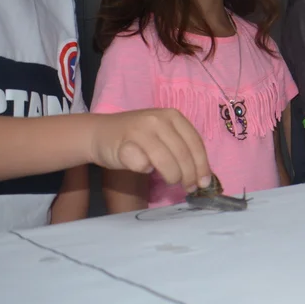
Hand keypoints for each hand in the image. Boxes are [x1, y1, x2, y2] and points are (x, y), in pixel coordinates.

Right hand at [89, 109, 211, 191]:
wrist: (99, 133)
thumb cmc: (136, 137)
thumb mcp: (164, 135)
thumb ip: (181, 147)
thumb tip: (201, 175)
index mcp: (173, 115)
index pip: (195, 143)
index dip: (202, 165)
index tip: (204, 183)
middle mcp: (158, 119)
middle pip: (183, 154)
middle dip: (189, 175)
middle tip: (189, 188)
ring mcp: (141, 130)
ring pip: (166, 161)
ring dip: (172, 176)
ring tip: (171, 182)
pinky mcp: (124, 144)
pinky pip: (142, 165)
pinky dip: (146, 171)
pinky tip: (144, 169)